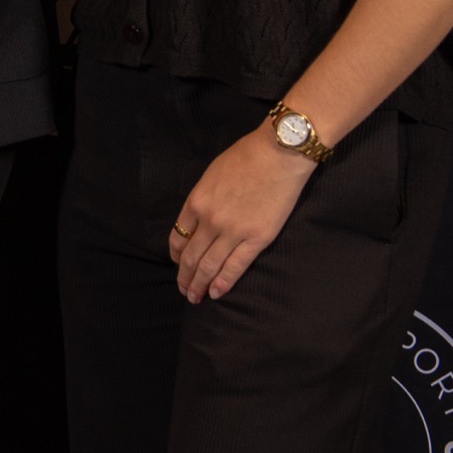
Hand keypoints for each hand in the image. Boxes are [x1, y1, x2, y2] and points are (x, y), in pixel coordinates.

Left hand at [169, 123, 316, 302]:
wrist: (277, 155)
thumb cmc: (246, 157)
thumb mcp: (211, 174)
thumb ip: (204, 198)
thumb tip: (200, 216)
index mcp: (196, 202)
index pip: (178, 236)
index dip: (176, 254)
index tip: (177, 263)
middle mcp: (209, 221)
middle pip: (190, 256)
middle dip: (184, 276)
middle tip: (182, 289)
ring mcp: (232, 232)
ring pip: (209, 266)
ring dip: (199, 284)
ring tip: (194, 297)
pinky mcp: (256, 239)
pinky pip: (235, 267)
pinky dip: (223, 283)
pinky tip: (216, 293)